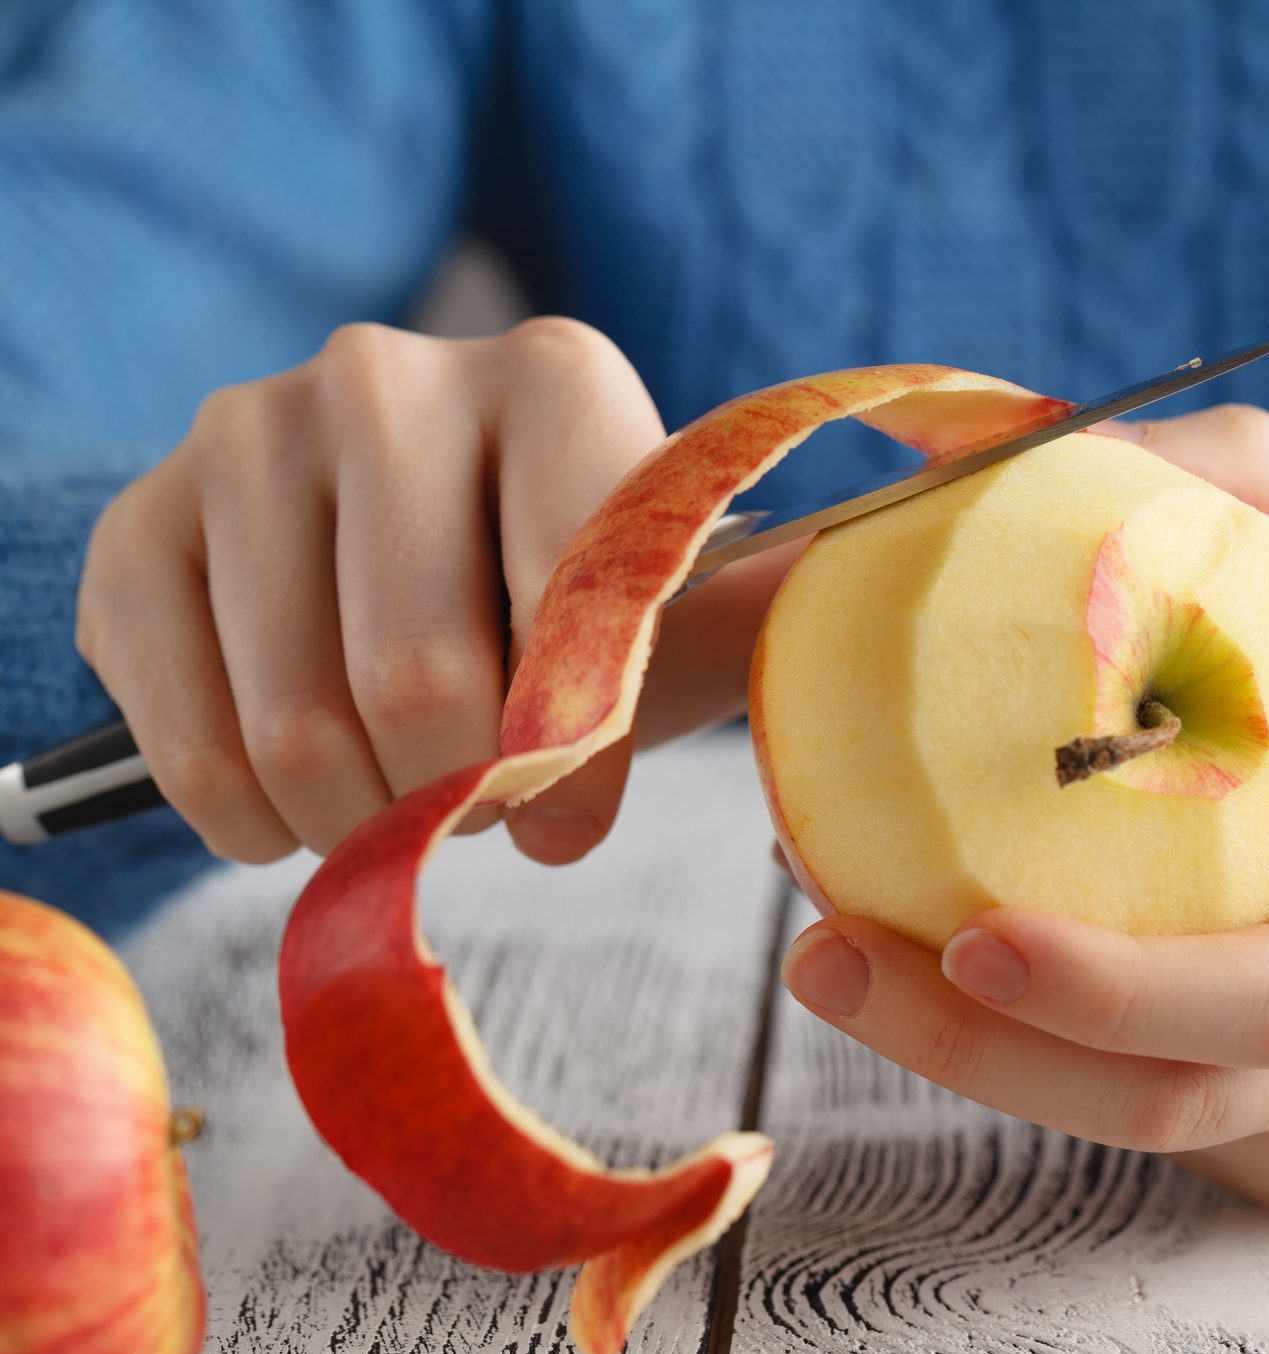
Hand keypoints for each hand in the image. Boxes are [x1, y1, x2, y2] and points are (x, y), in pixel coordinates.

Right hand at [78, 319, 793, 864]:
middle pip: (420, 677)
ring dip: (356, 819)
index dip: (575, 752)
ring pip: (296, 724)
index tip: (574, 822)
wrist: (410, 549)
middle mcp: (389, 373)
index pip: (573, 605)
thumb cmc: (580, 599)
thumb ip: (769, 620)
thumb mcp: (684, 603)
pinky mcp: (137, 517)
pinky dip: (244, 819)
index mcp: (557, 375)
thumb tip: (887, 630)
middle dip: (458, 795)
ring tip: (396, 802)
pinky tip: (291, 806)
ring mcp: (247, 431)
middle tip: (476, 808)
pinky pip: (180, 735)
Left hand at [779, 406, 1268, 1211]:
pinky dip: (1058, 1071)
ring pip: (1154, 1139)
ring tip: (847, 957)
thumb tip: (1019, 443)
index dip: (1116, 986)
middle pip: (1179, 1103)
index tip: (966, 932)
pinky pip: (1177, 1135)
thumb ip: (1251, 494)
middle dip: (979, 1052)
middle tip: (823, 947)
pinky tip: (969, 988)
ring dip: (985, 1068)